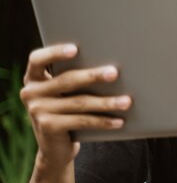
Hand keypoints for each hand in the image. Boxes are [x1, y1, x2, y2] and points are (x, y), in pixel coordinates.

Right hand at [20, 44, 131, 173]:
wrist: (55, 147)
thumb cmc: (66, 110)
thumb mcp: (64, 93)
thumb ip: (74, 78)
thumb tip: (111, 68)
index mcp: (34, 77)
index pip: (38, 59)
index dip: (55, 53)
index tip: (75, 49)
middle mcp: (30, 92)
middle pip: (66, 80)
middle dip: (93, 76)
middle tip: (114, 73)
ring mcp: (37, 111)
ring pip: (79, 102)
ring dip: (106, 102)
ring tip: (126, 101)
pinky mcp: (48, 127)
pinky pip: (81, 121)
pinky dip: (103, 121)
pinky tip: (118, 120)